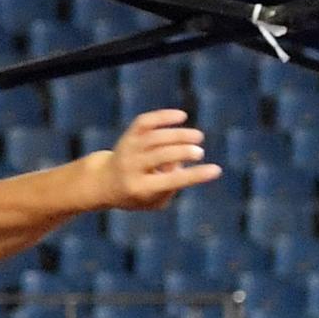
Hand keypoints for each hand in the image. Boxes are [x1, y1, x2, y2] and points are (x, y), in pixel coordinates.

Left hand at [105, 109, 221, 211]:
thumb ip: (170, 187)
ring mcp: (128, 149)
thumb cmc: (137, 194)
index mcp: (140, 188)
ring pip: (155, 137)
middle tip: (199, 152)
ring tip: (198, 137)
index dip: (195, 176)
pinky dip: (163, 116)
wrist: (102, 182)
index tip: (216, 170)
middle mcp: (131, 168)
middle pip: (161, 155)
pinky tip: (181, 116)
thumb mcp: (154, 201)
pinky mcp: (128, 135)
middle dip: (183, 152)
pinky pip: (145, 121)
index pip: (171, 181)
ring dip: (179, 135)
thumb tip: (180, 164)